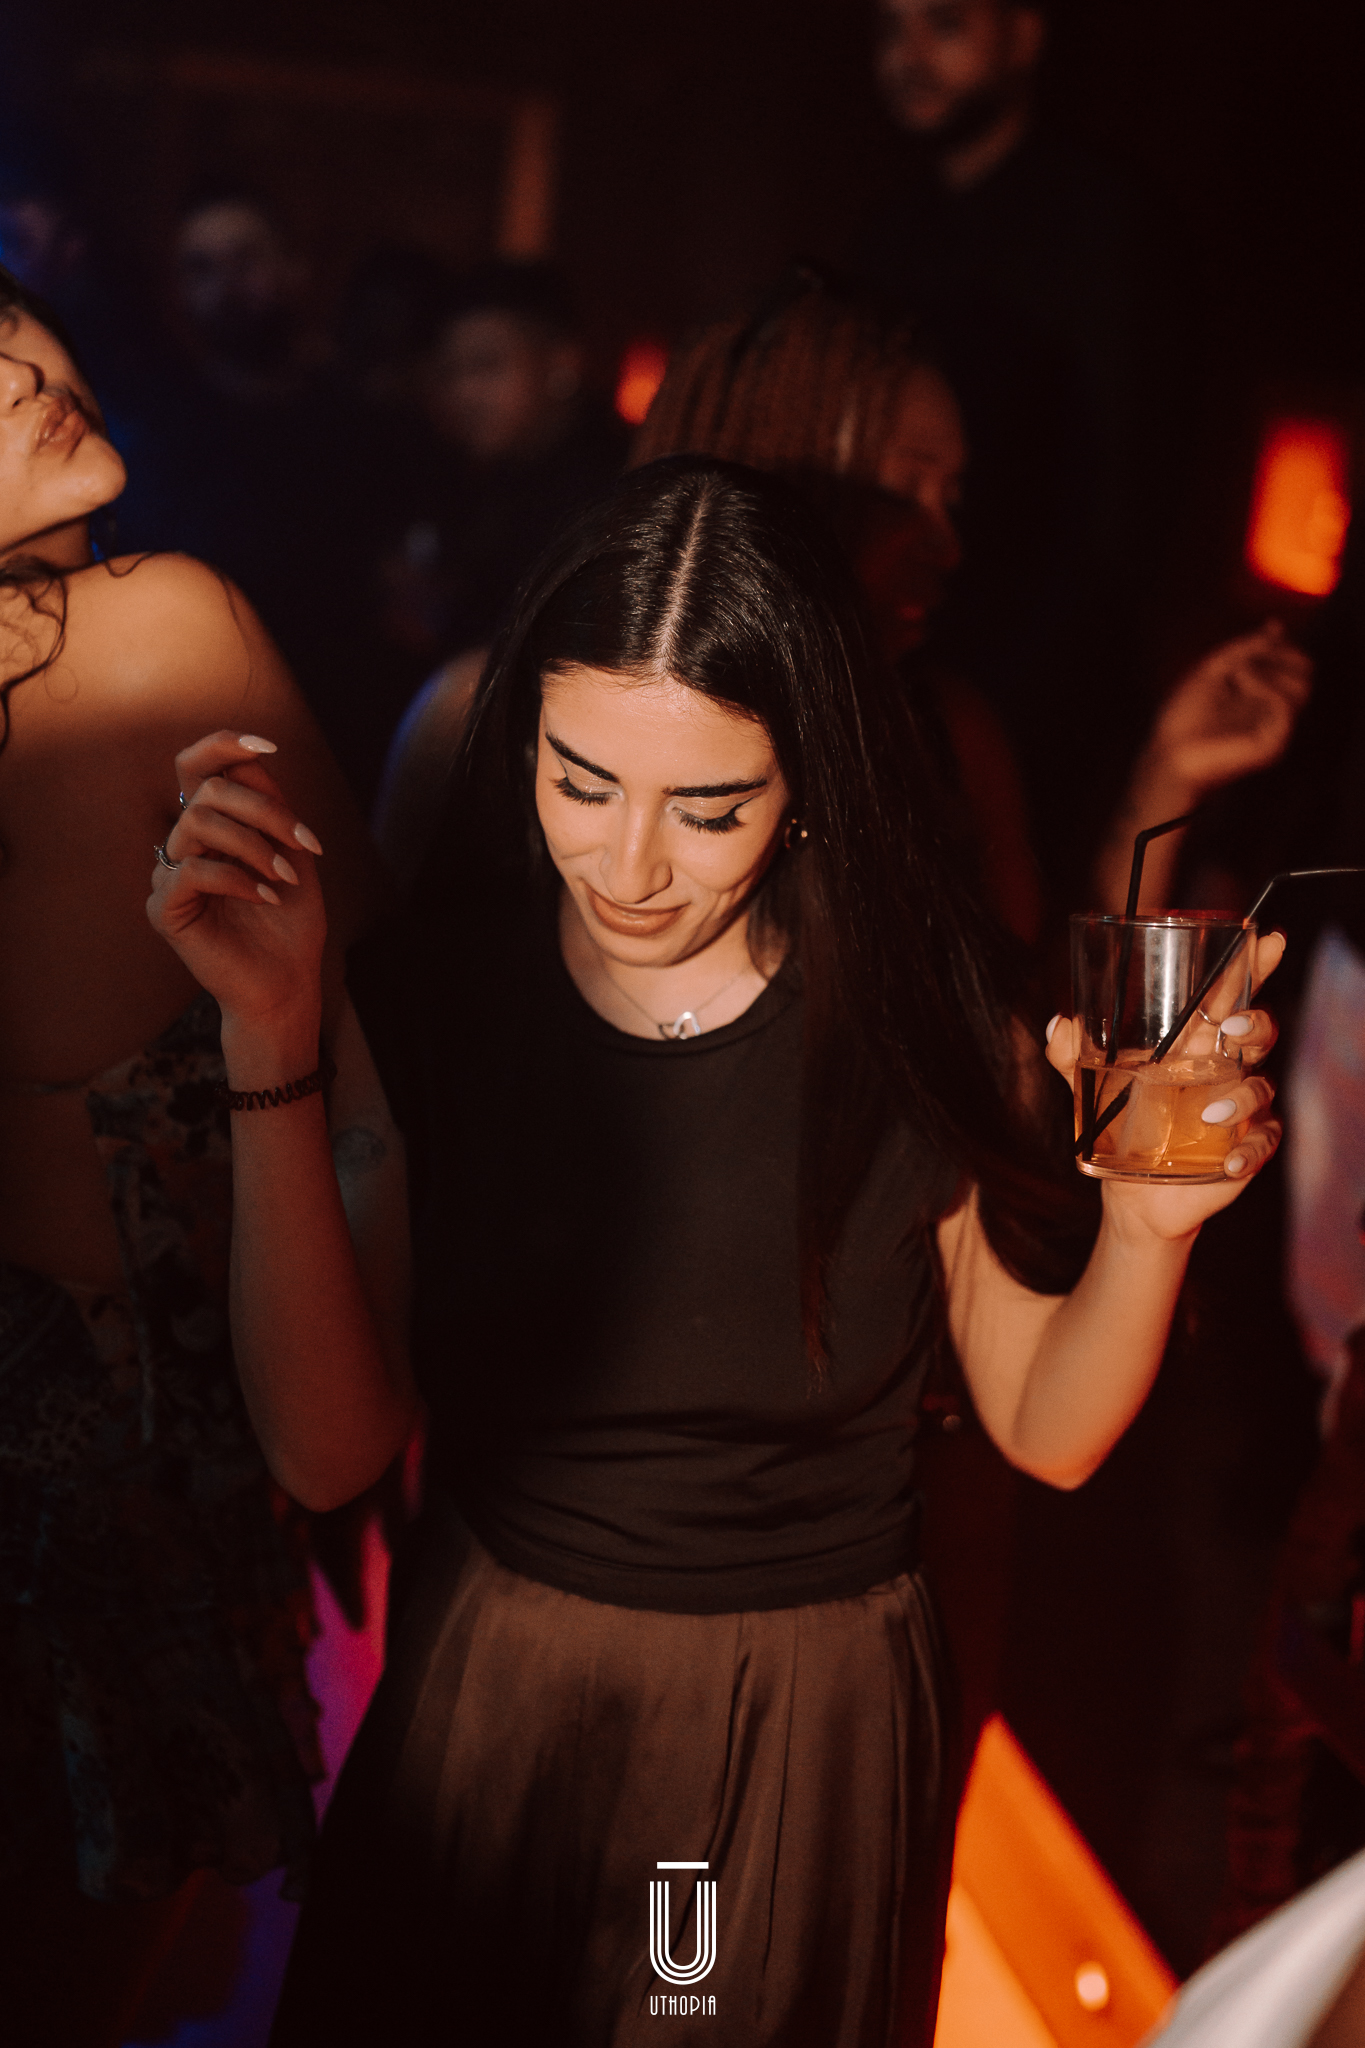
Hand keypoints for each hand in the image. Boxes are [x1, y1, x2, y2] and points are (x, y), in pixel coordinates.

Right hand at [146, 730, 326, 1036]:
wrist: (288, 982)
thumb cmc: (292, 921)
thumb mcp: (291, 852)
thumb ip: (270, 804)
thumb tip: (252, 755)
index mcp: (212, 826)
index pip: (196, 767)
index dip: (223, 745)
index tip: (269, 745)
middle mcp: (185, 845)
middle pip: (209, 790)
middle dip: (265, 810)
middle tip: (304, 845)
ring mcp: (169, 876)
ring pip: (197, 822)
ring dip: (253, 845)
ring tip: (286, 878)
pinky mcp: (164, 910)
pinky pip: (190, 871)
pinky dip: (236, 878)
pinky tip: (266, 897)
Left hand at [1044, 931, 1284, 1240]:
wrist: (1130, 1193)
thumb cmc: (1120, 1124)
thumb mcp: (1088, 1088)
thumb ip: (1069, 1056)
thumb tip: (1060, 1024)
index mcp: (1193, 1043)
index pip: (1229, 995)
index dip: (1252, 965)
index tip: (1266, 938)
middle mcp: (1223, 1068)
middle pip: (1258, 1031)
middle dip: (1254, 1021)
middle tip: (1231, 1028)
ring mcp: (1239, 1107)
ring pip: (1259, 1085)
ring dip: (1240, 1096)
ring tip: (1207, 1114)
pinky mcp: (1245, 1146)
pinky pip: (1261, 1141)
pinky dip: (1248, 1149)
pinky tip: (1227, 1161)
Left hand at [1151, 622, 1310, 798]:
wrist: (1168, 753)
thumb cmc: (1183, 716)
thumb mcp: (1212, 669)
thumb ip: (1244, 648)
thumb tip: (1275, 626)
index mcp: (1260, 693)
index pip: (1292, 662)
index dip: (1279, 644)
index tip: (1255, 640)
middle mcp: (1271, 710)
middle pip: (1305, 672)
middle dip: (1281, 654)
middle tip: (1248, 657)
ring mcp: (1274, 727)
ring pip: (1302, 687)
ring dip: (1271, 668)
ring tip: (1238, 672)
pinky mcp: (1272, 743)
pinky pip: (1285, 705)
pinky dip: (1265, 685)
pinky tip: (1239, 681)